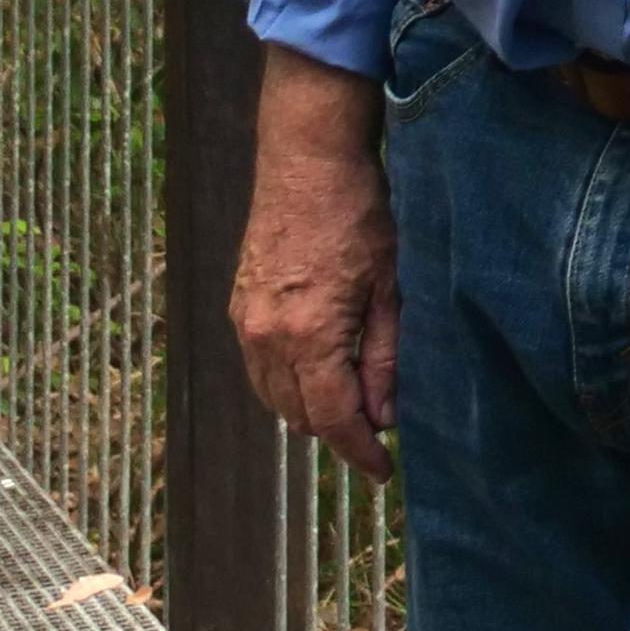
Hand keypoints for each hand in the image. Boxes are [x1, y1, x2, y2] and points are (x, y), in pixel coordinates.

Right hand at [231, 45, 401, 477]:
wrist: (306, 159)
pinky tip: (318, 373)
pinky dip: (287, 383)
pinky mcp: (239, 305)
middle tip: (377, 433)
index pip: (334, 418)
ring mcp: (246, 321)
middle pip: (300, 415)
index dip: (360, 452)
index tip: (383, 471)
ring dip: (310, 410)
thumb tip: (386, 415)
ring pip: (274, 396)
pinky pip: (259, 368)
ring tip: (353, 406)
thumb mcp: (390, 286)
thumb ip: (385, 356)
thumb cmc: (358, 213)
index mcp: (309, 336)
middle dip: (338, 432)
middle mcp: (266, 337)